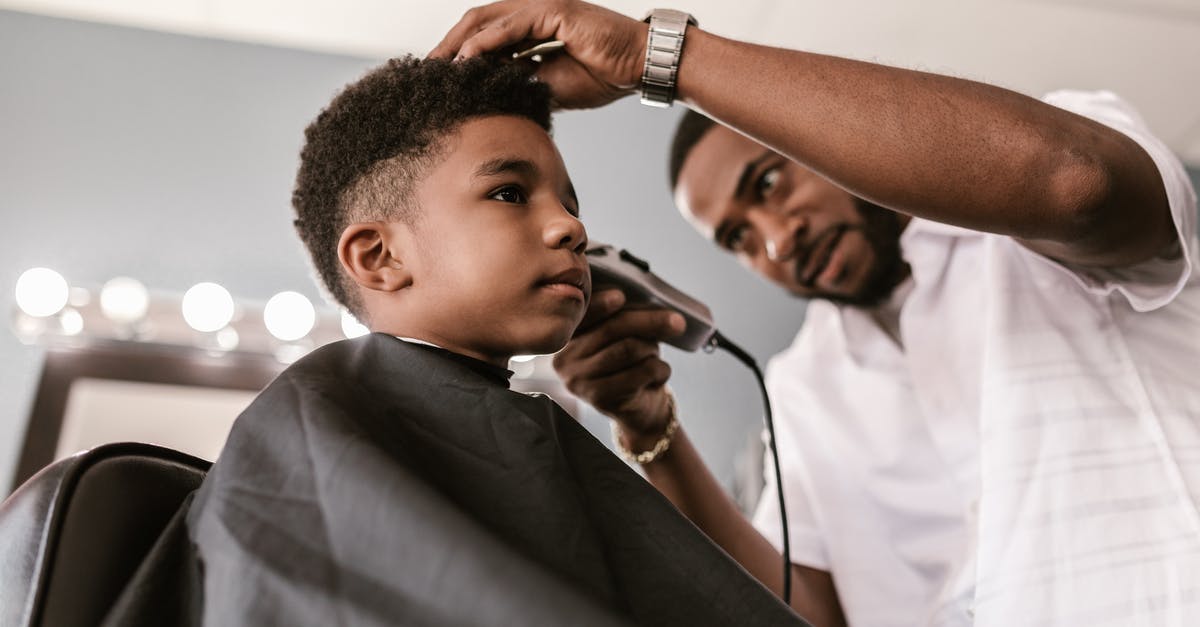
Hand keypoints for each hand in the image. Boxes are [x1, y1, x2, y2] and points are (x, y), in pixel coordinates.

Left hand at [428, 0, 647, 108]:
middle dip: (448, 47)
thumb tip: (493, 99)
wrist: (638, 67)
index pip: (485, 37)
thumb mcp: (551, 85)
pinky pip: (511, 27)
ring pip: (487, 21)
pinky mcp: (553, 11)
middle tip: (427, 72)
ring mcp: (542, 7)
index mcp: (531, 27)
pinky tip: (467, 60)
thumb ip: (522, 84)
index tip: (438, 80)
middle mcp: (532, 11)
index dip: (459, 56)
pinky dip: (486, 43)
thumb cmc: (603, 75)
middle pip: (477, 23)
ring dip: (459, 44)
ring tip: (438, 68)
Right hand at [553, 289, 685, 433]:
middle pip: (611, 330)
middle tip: (677, 322)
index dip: (600, 304)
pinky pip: (640, 372)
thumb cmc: (630, 362)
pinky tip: (658, 374)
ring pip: (628, 349)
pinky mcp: (599, 398)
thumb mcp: (624, 335)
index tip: (620, 297)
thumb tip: (655, 307)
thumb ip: (627, 317)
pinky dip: (660, 369)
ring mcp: (578, 380)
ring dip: (652, 349)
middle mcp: (565, 358)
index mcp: (566, 336)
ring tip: (654, 354)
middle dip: (649, 322)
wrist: (637, 406)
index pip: (582, 315)